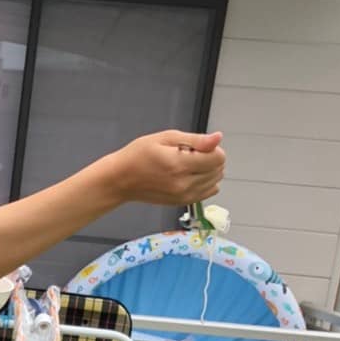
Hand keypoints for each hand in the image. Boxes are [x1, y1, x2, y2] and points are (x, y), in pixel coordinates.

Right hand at [108, 130, 224, 206]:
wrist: (121, 180)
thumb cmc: (139, 155)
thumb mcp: (166, 138)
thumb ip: (196, 140)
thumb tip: (218, 138)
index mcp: (180, 165)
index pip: (218, 158)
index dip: (212, 148)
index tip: (197, 146)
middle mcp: (184, 184)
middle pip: (218, 170)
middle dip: (210, 159)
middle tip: (190, 154)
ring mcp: (184, 196)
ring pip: (215, 182)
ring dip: (208, 171)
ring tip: (188, 165)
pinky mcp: (182, 203)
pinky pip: (207, 193)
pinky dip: (205, 183)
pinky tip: (191, 176)